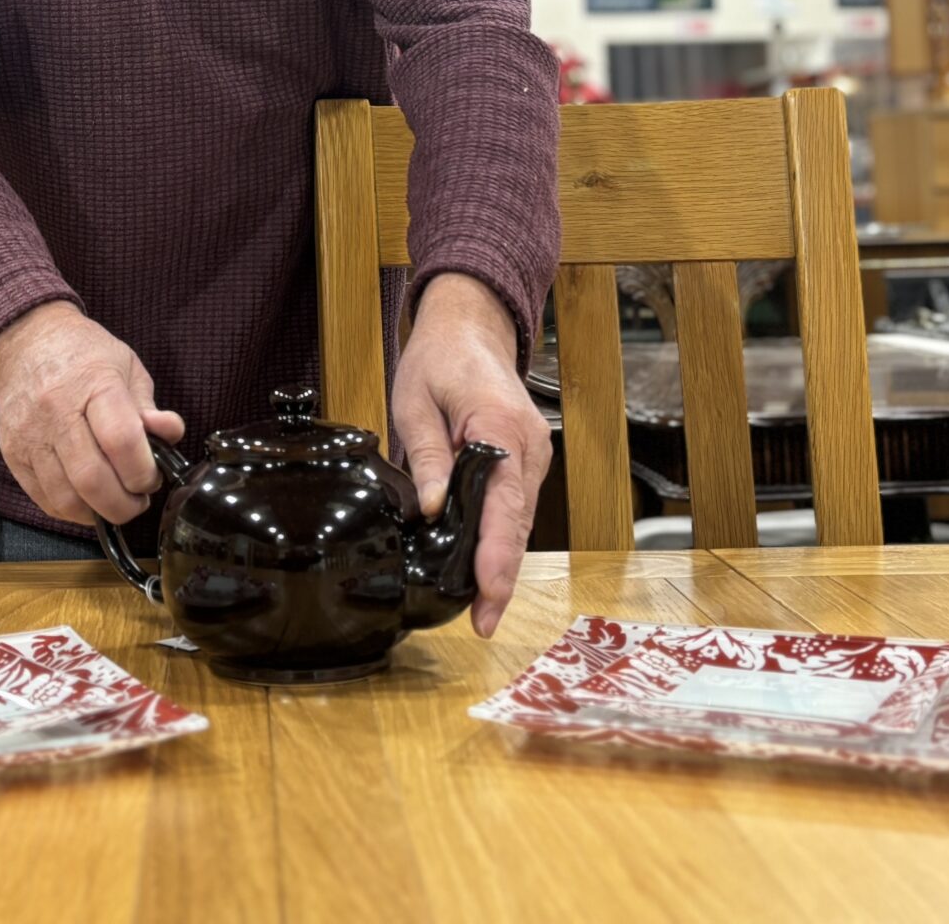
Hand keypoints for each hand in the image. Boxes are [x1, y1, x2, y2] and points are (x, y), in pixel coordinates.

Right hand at [0, 302, 185, 527]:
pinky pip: (44, 499)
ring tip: (115, 502)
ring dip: (98, 512)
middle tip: (138, 500)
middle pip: (92, 479)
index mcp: (93, 383)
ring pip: (65, 498)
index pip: (121, 441)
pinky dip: (71, 510)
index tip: (152, 478)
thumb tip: (170, 435)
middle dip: (124, 505)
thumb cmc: (81, 353)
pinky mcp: (12, 453)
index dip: (143, 472)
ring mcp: (30, 435)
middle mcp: (56, 411)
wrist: (23, 341)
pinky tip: (88, 500)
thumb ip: (148, 407)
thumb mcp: (125, 366)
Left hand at [389, 272, 552, 636]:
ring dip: (503, 563)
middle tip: (481, 622)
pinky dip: (503, 539)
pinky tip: (484, 569)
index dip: (497, 555)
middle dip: (502, 576)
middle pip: (518, 524)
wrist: (470, 327)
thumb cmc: (440, 358)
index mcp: (500, 428)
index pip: (503, 505)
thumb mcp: (415, 401)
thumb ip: (426, 456)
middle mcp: (528, 446)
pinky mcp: (526, 461)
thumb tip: (432, 509)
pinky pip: (516, 507)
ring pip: (520, 520)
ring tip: (481, 609)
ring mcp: (533, 455)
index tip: (489, 595)